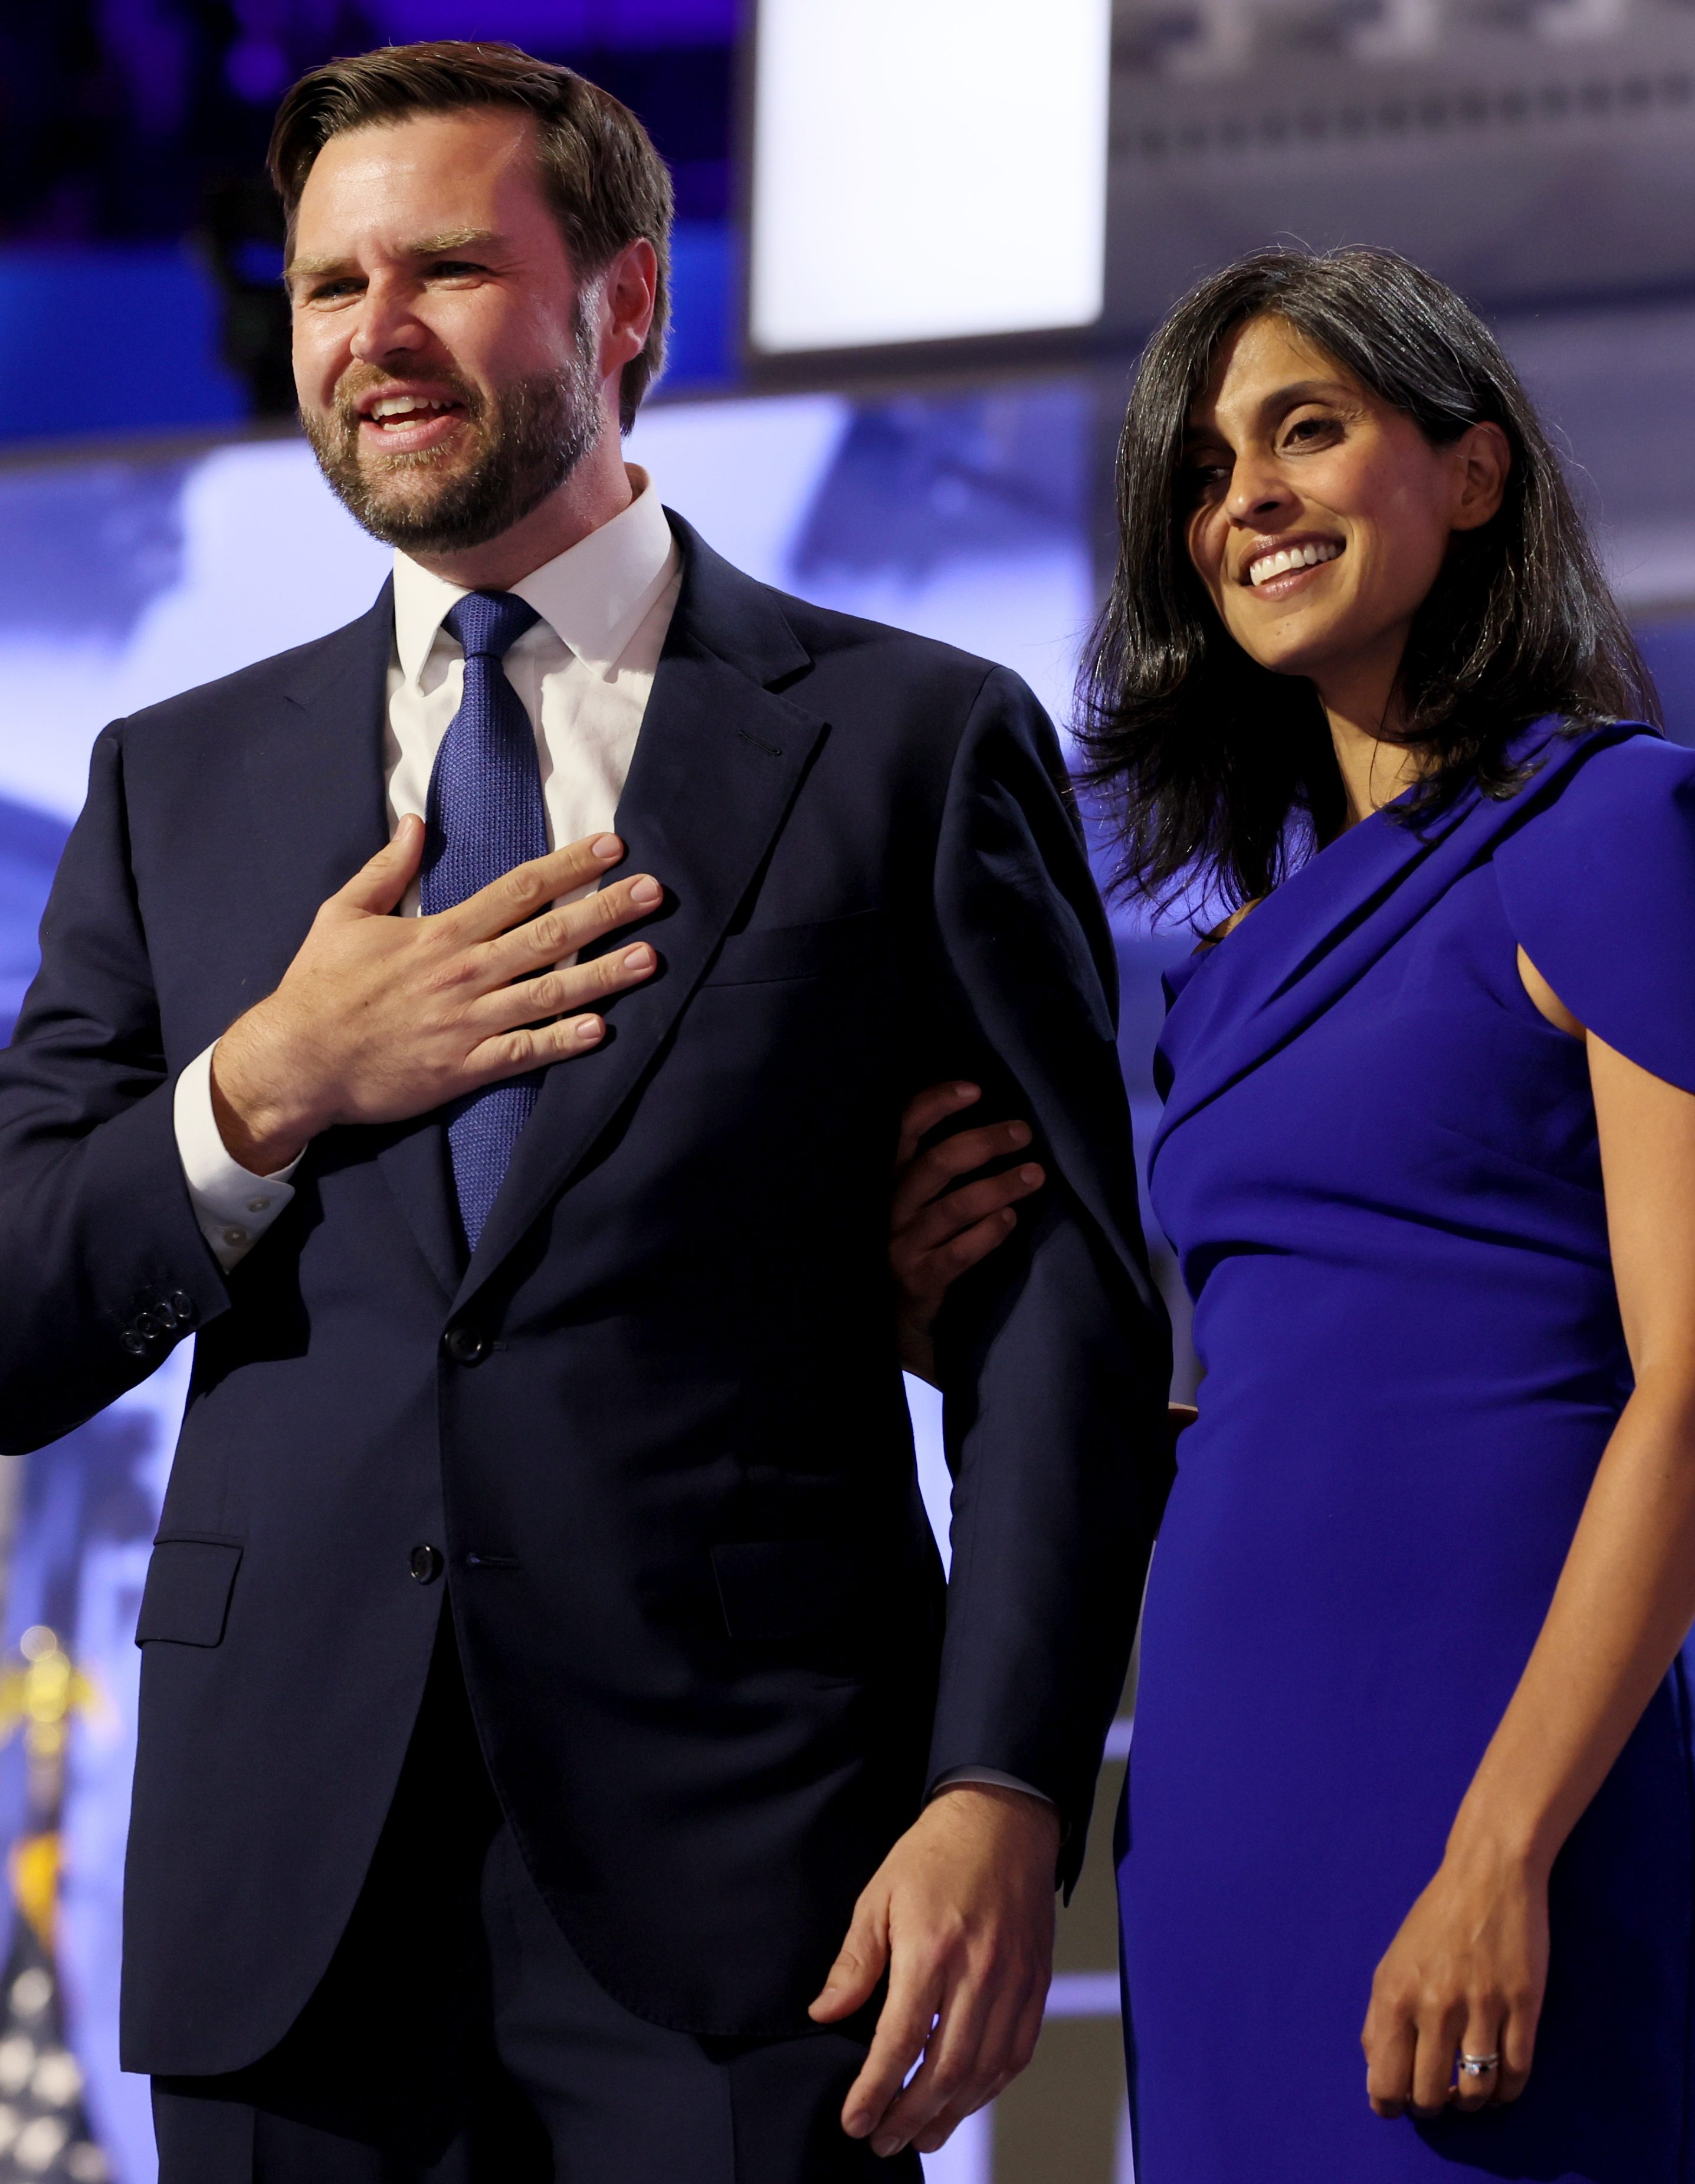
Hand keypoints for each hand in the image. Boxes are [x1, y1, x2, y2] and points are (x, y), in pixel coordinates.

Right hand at [211, 819, 660, 1172]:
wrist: (296, 1061)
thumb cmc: (318, 987)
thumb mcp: (344, 914)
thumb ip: (386, 869)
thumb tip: (414, 822)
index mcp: (442, 933)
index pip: (520, 888)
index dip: (572, 866)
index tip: (614, 847)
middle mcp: (464, 973)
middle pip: (550, 935)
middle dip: (607, 910)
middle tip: (657, 893)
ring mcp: (467, 1023)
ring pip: (550, 993)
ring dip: (604, 975)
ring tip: (651, 957)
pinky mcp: (464, 1068)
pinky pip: (524, 1052)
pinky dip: (564, 1042)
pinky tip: (603, 1030)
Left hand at [810, 1783, 1059, 2158]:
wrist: (1003, 1818)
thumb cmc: (935, 1854)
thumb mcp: (878, 1897)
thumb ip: (855, 1962)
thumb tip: (825, 2013)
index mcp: (932, 1949)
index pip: (900, 2042)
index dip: (875, 2090)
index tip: (855, 2120)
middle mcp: (978, 1972)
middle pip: (945, 2069)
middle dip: (910, 2116)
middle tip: (883, 2141)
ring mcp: (1013, 1981)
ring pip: (984, 2071)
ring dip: (951, 2113)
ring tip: (921, 2135)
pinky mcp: (1037, 1983)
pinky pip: (1017, 2053)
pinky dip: (990, 2086)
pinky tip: (966, 2098)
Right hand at [891, 1082, 1044, 1384]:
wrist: (898, 1317)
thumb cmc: (921, 1242)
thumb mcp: (920, 1200)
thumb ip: (942, 1166)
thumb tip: (996, 1123)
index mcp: (891, 1180)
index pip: (904, 1130)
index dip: (935, 1104)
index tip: (976, 1089)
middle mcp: (891, 1208)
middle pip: (935, 1164)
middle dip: (983, 1143)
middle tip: (1023, 1132)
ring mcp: (903, 1245)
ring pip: (952, 1208)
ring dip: (998, 1186)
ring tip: (1035, 1174)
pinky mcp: (921, 1280)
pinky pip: (958, 1253)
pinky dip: (987, 1233)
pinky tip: (1012, 1219)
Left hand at [1361, 1837, 1548, 2117]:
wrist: (1488, 1876)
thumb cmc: (1435, 1921)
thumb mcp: (1390, 1964)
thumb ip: (1378, 2021)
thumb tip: (1377, 2076)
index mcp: (1395, 1995)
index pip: (1385, 2083)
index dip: (1392, 2105)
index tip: (1401, 2103)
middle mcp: (1435, 2006)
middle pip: (1431, 2097)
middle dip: (1433, 2106)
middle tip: (1439, 2095)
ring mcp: (1482, 2007)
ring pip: (1476, 2093)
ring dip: (1472, 2103)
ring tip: (1469, 2091)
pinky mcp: (1524, 2006)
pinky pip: (1517, 2074)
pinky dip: (1507, 2092)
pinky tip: (1500, 2084)